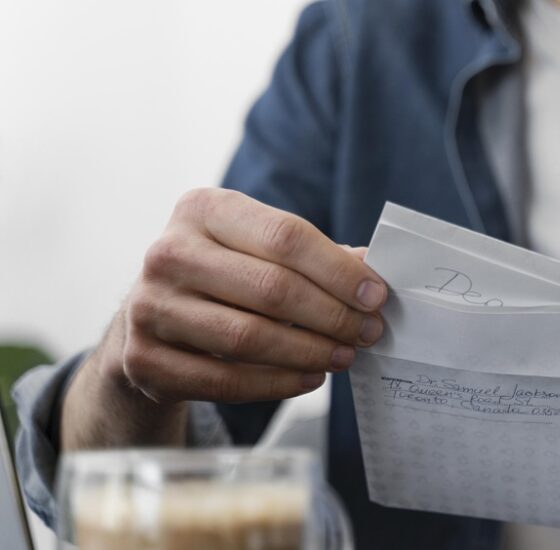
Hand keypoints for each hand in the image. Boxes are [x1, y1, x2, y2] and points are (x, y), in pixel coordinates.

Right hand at [63, 188, 387, 448]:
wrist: (152, 317)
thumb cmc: (225, 275)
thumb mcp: (258, 247)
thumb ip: (314, 255)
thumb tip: (373, 269)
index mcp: (202, 209)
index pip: (285, 236)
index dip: (338, 270)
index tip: (376, 296)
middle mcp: (168, 252)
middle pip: (271, 289)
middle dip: (332, 315)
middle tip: (368, 332)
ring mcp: (148, 307)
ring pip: (248, 338)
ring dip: (309, 352)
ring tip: (344, 356)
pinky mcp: (144, 360)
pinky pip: (224, 380)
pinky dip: (277, 384)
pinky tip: (309, 378)